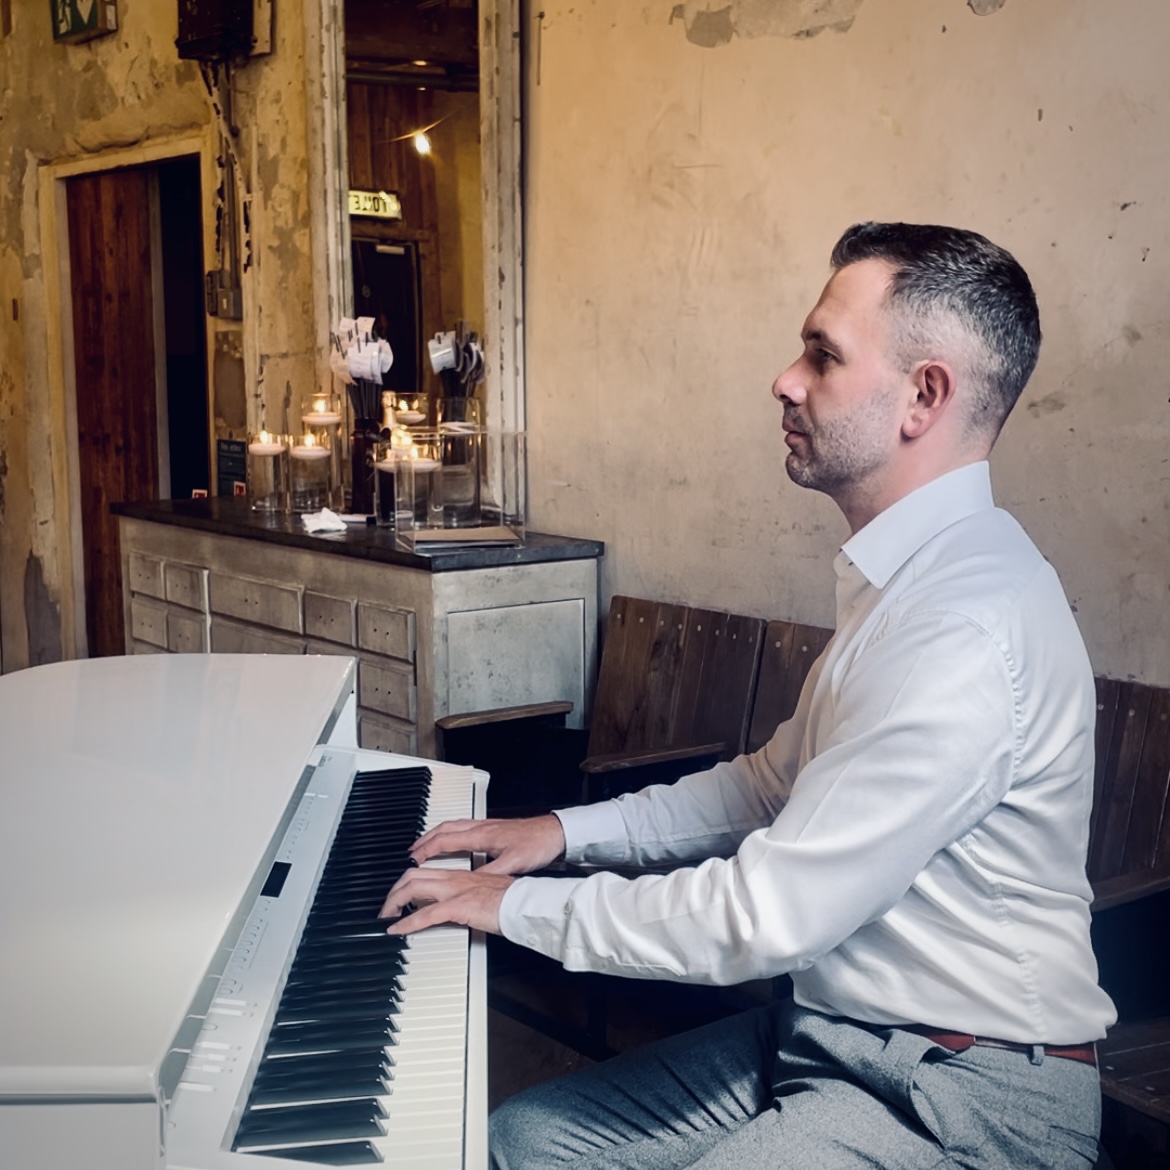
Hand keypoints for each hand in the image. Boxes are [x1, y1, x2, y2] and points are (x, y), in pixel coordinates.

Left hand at [380, 869, 513, 935]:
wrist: (526, 902)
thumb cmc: (513, 899)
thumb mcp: (487, 893)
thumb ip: (471, 896)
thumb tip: (463, 907)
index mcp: (461, 875)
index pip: (426, 871)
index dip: (407, 880)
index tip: (398, 892)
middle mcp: (455, 878)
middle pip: (412, 875)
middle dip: (394, 889)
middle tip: (386, 906)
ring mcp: (455, 891)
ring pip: (413, 887)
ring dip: (394, 902)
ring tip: (386, 916)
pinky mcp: (458, 906)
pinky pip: (425, 914)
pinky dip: (406, 923)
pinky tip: (397, 930)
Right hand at [408, 814, 565, 875]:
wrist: (555, 832)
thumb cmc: (537, 844)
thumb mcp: (512, 865)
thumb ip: (489, 875)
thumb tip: (468, 885)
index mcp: (481, 835)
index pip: (444, 840)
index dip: (425, 851)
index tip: (411, 860)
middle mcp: (481, 827)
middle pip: (443, 829)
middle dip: (423, 841)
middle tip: (409, 854)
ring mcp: (486, 826)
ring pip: (452, 826)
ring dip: (434, 836)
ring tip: (423, 848)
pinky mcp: (493, 829)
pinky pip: (463, 828)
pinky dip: (449, 835)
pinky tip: (452, 843)